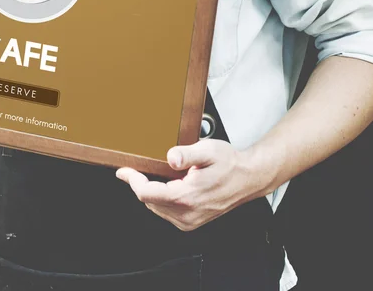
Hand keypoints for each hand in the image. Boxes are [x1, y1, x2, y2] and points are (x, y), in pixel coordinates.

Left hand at [116, 140, 262, 230]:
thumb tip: (171, 157)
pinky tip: (170, 185)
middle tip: (141, 168)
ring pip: (156, 207)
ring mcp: (190, 220)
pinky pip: (167, 211)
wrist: (249, 178)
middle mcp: (187, 213)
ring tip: (162, 175)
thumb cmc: (230, 164)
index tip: (123, 171)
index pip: (147, 193)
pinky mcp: (192, 221)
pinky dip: (162, 198)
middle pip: (149, 201)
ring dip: (153, 192)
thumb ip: (187, 154)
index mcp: (187, 196)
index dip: (132, 180)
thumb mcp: (208, 150)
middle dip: (142, 184)